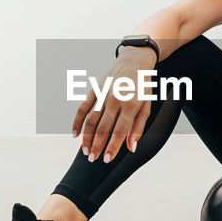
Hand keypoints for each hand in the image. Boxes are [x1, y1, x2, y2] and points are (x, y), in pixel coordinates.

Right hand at [71, 47, 156, 163]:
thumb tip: (131, 148)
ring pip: (91, 120)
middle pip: (103, 128)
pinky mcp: (94, 90)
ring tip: (85, 151)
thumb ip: (138, 128)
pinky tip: (75, 134)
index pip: (120, 132)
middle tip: (92, 158)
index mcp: (131, 105)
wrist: (135, 61)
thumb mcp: (146, 106)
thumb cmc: (142, 86)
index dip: (113, 147)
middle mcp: (115, 100)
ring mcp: (103, 94)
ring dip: (86, 137)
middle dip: (97, 146)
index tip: (107, 159)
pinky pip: (83, 108)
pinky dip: (77, 121)